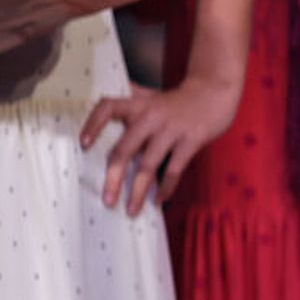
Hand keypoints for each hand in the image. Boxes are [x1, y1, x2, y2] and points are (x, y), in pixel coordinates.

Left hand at [79, 75, 240, 214]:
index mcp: (138, 105)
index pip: (107, 108)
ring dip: (139, 191)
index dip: (93, 125)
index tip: (84, 145)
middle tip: (107, 200)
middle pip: (124, 149)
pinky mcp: (191, 140)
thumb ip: (130, 98)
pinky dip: (166, 187)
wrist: (215, 90)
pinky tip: (159, 200)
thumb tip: (104, 100)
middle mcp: (151, 117)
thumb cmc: (179, 98)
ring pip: (148, 165)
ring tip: (132, 209)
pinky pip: (174, 169)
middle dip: (114, 178)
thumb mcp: (152, 95)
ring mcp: (171, 129)